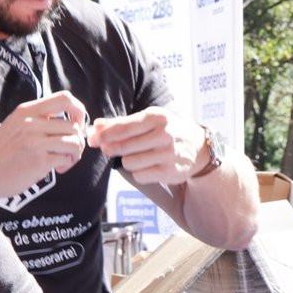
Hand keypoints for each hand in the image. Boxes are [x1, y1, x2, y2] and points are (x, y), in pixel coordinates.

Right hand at [0, 91, 87, 198]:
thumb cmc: (2, 151)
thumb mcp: (16, 124)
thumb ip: (38, 118)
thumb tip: (70, 120)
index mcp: (27, 111)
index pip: (65, 98)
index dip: (79, 110)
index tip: (78, 122)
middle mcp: (32, 123)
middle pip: (74, 126)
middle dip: (78, 140)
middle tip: (70, 151)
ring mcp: (35, 142)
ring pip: (74, 142)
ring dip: (75, 154)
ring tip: (64, 160)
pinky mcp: (39, 161)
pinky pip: (66, 158)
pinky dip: (66, 164)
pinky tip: (57, 168)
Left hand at [88, 108, 206, 186]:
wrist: (198, 147)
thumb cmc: (168, 130)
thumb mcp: (149, 119)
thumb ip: (121, 122)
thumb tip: (95, 127)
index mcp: (157, 117)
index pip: (123, 127)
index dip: (104, 135)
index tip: (94, 139)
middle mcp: (164, 135)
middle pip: (123, 146)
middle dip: (110, 149)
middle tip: (108, 149)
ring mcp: (168, 154)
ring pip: (129, 163)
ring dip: (127, 161)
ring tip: (136, 156)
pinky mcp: (169, 172)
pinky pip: (139, 176)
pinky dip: (138, 172)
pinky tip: (147, 166)